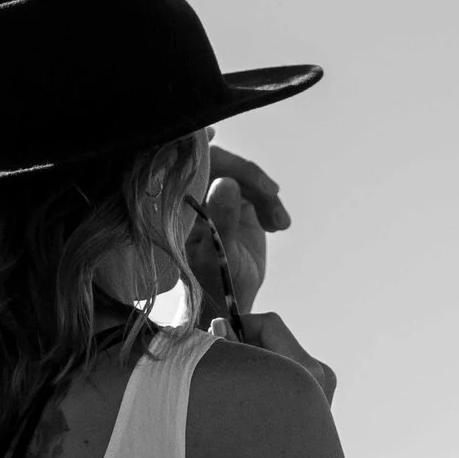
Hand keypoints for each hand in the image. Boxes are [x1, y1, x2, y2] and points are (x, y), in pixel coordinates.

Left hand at [192, 143, 289, 319]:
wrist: (230, 302)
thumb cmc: (214, 284)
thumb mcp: (218, 255)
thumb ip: (221, 219)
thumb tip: (228, 182)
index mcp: (179, 205)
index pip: (195, 166)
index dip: (215, 156)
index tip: (232, 156)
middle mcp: (196, 196)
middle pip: (224, 164)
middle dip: (250, 178)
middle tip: (271, 194)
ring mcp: (217, 197)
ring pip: (245, 177)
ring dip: (267, 195)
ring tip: (279, 225)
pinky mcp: (238, 203)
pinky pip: (258, 190)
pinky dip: (272, 204)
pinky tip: (279, 226)